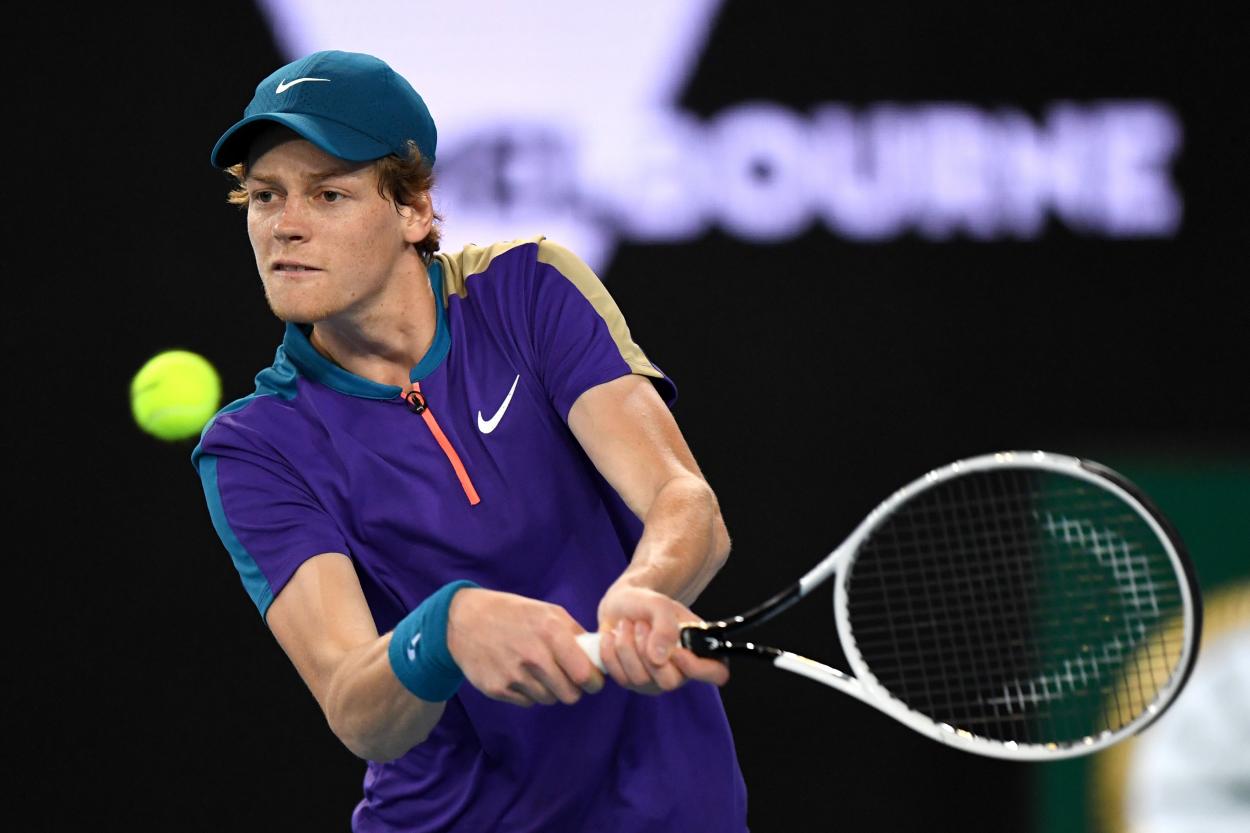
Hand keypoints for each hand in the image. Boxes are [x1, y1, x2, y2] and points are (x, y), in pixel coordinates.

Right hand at [446, 589, 603, 706]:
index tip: (591, 680)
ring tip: (538, 670)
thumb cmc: (514, 614)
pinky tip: (518, 673)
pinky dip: (528, 692)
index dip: (593, 682)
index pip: (584, 675)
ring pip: (548, 699)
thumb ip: (575, 634)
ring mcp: (514, 675)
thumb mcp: (548, 611)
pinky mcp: (497, 689)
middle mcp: (533, 656)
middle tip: (566, 678)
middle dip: (572, 689)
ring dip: (549, 690)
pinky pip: (527, 702)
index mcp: (551, 632)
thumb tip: (599, 656)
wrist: (465, 620)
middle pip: (569, 695)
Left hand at [596, 584, 728, 693]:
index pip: (717, 672)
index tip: (677, 651)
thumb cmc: (647, 605)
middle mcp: (680, 671)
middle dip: (648, 650)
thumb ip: (665, 628)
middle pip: (669, 682)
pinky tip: (613, 636)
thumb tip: (659, 659)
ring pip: (639, 679)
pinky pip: (619, 677)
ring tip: (627, 625)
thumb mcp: (660, 605)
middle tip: (642, 625)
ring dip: (627, 646)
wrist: (621, 606)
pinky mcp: (631, 683)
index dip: (699, 668)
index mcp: (698, 650)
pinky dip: (611, 651)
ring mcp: (655, 681)